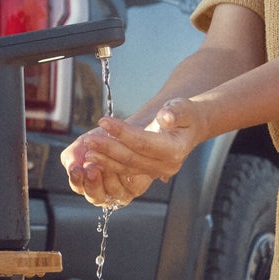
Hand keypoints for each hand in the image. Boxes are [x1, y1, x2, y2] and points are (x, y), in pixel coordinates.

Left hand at [61, 101, 202, 206]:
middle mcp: (167, 166)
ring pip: (127, 168)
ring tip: (87, 150)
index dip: (122, 132)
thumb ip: (175, 112)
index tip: (103, 120)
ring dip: (105, 159)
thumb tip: (165, 116)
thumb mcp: (184, 107)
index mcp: (175, 150)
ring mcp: (158, 172)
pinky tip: (95, 157)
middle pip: (132, 158)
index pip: (143, 143)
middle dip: (108, 149)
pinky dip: (109, 164)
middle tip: (88, 140)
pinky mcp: (148, 172)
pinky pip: (126, 170)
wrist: (191, 126)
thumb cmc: (186, 114)